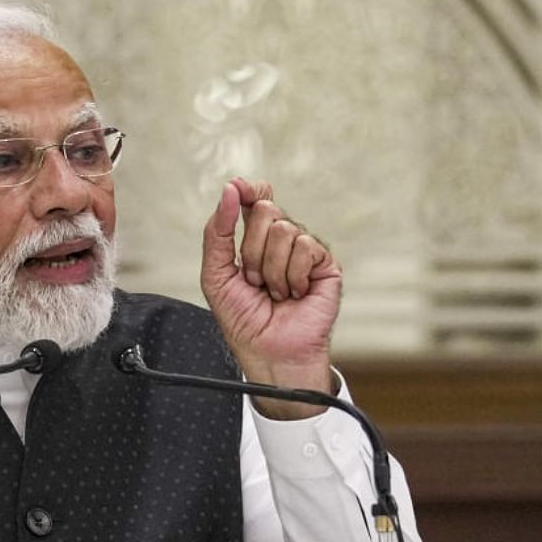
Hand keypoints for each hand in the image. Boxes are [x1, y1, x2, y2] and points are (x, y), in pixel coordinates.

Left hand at [200, 178, 342, 419]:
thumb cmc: (243, 320)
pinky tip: (295, 293)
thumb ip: (218, 232)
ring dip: (271, 269)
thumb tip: (230, 190)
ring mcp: (304, 251)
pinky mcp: (325, 264)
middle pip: (267, 209)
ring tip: (274, 292)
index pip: (256, 198)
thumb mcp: (215, 274)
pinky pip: (305, 247)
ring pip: (285, 230)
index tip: (239, 188)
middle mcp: (281, 241)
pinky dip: (292, 274)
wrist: (269, 352)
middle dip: (252, 248)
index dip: (248, 189)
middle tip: (254, 279)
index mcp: (255, 239)